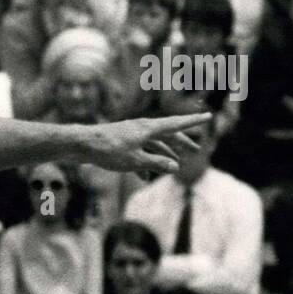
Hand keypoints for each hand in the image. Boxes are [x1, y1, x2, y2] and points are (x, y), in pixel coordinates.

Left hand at [80, 112, 211, 175]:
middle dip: (181, 143)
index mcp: (150, 128)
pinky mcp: (124, 141)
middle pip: (168, 134)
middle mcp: (143, 127)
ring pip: (154, 143)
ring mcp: (133, 134)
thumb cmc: (109, 151)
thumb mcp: (135, 161)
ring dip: (164, 154)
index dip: (193, 122)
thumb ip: (156, 163)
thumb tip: (175, 167)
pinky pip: (140, 150)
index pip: (177, 124)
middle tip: (194, 150)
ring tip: (173, 165)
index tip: (207, 116)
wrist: (84, 145)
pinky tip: (145, 177)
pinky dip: (146, 161)